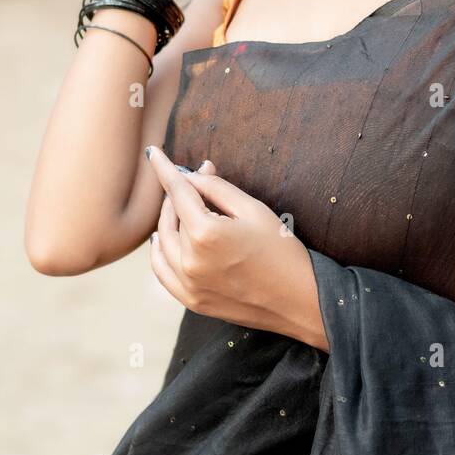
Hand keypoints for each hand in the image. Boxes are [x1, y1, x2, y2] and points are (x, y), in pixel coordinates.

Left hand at [145, 144, 328, 351]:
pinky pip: (162, 271)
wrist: (299, 300)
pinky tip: (164, 239)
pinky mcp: (191, 301)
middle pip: (168, 216)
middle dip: (175, 194)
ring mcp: (188, 285)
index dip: (164, 169)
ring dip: (167, 220)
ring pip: (161, 242)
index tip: (154, 153)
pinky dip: (159, 251)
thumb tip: (194, 174)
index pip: (177, 191)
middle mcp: (190, 261)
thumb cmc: (282, 251)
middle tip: (191, 182)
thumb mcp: (253, 209)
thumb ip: (217, 188)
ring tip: (181, 207)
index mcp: (206, 234)